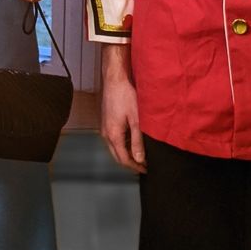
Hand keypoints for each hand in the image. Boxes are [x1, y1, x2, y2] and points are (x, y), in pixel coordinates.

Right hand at [101, 45, 145, 173]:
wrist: (115, 79)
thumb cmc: (126, 95)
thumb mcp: (136, 120)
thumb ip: (138, 141)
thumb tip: (140, 158)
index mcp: (113, 135)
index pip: (123, 159)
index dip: (135, 167)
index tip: (145, 170)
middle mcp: (106, 133)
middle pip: (117, 156)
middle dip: (130, 163)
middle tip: (143, 166)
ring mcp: (104, 127)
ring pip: (114, 148)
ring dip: (126, 153)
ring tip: (140, 154)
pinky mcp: (106, 121)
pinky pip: (113, 139)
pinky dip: (122, 144)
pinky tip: (132, 140)